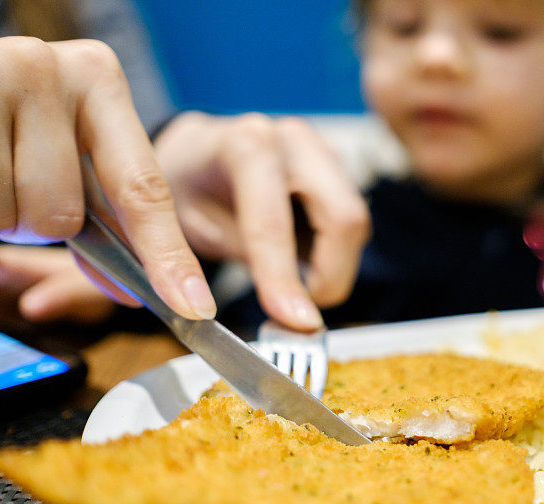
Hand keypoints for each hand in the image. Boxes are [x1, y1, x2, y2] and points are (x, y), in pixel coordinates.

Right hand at [0, 37, 214, 319]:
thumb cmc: (1, 123)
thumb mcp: (58, 150)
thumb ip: (101, 210)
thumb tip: (131, 290)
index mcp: (98, 81)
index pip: (144, 190)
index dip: (167, 257)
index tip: (195, 308)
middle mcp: (54, 69)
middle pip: (63, 217)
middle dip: (36, 221)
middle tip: (10, 175)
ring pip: (14, 217)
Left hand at [154, 112, 371, 330]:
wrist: (195, 155)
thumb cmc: (188, 188)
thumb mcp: (189, 227)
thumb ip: (238, 260)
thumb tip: (279, 314)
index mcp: (246, 145)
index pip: (276, 220)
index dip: (284, 276)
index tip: (293, 321)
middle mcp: (294, 141)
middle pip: (344, 217)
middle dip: (331, 276)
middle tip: (301, 311)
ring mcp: (322, 153)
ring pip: (355, 224)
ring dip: (334, 267)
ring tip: (295, 285)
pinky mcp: (337, 171)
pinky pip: (351, 223)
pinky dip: (334, 255)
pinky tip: (302, 262)